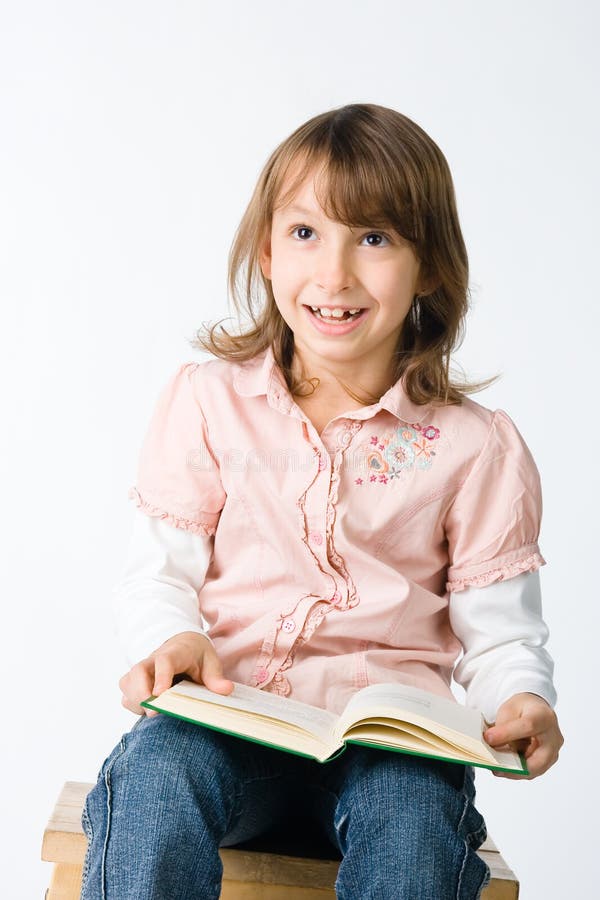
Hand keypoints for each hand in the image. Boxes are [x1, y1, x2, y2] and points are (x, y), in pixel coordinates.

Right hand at [118, 631, 233, 716]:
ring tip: (153, 714)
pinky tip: (148, 712)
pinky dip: (133, 706)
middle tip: (154, 712)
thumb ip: (216, 677)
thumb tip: (226, 690)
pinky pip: (126, 694)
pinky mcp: (135, 682)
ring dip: (136, 701)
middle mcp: (153, 660)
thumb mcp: (211, 662)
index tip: (160, 695)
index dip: (161, 677)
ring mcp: (142, 671)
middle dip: (142, 693)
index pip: (164, 661)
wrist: (183, 644)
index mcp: (175, 653)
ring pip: (127, 683)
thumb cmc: (197, 655)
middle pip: (138, 672)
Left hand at [484, 692, 563, 779]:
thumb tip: (491, 744)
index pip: (528, 726)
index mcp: (544, 716)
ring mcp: (553, 751)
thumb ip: (502, 726)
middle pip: (538, 758)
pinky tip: (503, 767)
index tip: (489, 738)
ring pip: (535, 769)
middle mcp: (553, 736)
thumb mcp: (509, 709)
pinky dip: (517, 770)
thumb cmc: (523, 709)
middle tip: (494, 767)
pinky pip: (532, 771)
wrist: (535, 711)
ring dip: (514, 771)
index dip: (507, 734)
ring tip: (496, 768)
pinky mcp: (548, 762)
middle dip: (514, 765)